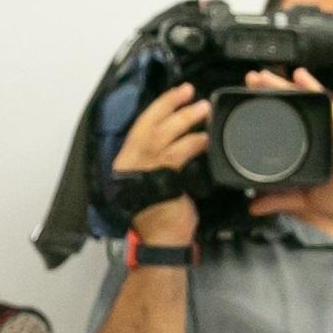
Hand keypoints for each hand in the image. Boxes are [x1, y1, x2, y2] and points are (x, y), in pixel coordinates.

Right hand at [111, 83, 209, 245]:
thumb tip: (183, 136)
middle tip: (191, 92)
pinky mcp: (158, 179)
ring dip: (185, 119)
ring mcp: (142, 170)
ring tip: (204, 109)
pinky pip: (176, 154)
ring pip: (162, 135)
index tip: (178, 93)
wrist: (161, 241)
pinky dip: (192, 143)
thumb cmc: (161, 214)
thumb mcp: (157, 180)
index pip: (141, 125)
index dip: (160, 106)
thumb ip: (163, 160)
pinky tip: (205, 137)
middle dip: (170, 104)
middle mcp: (129, 162)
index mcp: (126, 161)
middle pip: (149, 124)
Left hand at [246, 82, 332, 230]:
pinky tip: (300, 76)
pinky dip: (314, 88)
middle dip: (271, 90)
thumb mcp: (305, 200)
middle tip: (250, 79)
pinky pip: (328, 104)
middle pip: (294, 105)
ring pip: (306, 99)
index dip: (269, 108)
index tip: (247, 99)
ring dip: (285, 85)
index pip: (288, 121)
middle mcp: (323, 131)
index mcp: (314, 144)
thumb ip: (280, 200)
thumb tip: (254, 207)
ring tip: (264, 75)